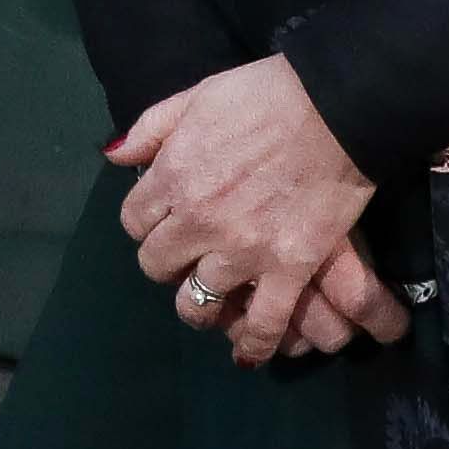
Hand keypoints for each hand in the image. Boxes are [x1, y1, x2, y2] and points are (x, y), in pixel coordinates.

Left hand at [111, 61, 406, 368]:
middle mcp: (198, 219)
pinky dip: (254, 345)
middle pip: (157, 264)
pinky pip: (263, 323)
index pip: (134, 221)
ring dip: (200, 304)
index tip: (165, 220)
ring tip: (212, 302)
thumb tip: (113, 155)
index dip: (147, 223)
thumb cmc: (265, 94)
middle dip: (167, 261)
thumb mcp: (196, 95)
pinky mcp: (288, 269)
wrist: (335, 105)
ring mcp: (242, 250)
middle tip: (188, 256)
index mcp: (173, 175)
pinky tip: (247, 354)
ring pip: (197, 301)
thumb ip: (150, 128)